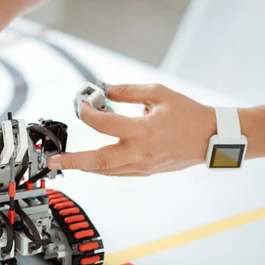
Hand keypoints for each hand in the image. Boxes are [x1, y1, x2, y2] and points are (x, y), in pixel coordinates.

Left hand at [47, 84, 216, 175]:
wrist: (211, 137)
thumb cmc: (188, 114)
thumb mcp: (158, 93)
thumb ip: (127, 91)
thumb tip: (104, 91)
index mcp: (143, 131)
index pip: (104, 124)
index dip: (88, 112)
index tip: (83, 104)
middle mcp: (140, 152)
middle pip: (99, 162)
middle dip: (73, 161)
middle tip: (53, 160)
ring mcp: (142, 166)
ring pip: (106, 171)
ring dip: (84, 166)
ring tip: (65, 162)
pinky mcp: (145, 171)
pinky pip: (117, 173)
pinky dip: (101, 168)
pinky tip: (91, 163)